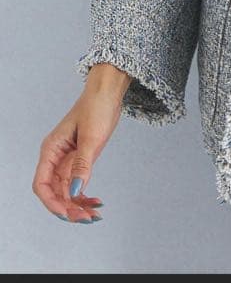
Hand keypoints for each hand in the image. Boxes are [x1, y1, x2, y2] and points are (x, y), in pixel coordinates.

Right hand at [32, 68, 127, 222]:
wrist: (108, 90)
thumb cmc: (97, 107)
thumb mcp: (92, 137)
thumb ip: (83, 165)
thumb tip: (75, 191)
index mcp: (51, 150)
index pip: (42, 184)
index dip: (52, 202)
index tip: (68, 213)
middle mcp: (56, 157)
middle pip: (55, 191)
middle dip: (69, 208)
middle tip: (87, 219)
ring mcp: (68, 159)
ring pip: (67, 190)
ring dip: (78, 204)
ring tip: (94, 215)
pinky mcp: (80, 158)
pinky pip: (78, 182)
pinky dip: (85, 194)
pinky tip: (97, 202)